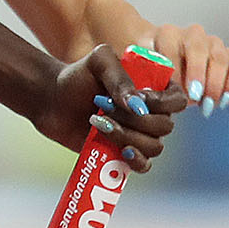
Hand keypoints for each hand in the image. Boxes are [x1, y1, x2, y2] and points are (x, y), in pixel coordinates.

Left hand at [46, 46, 176, 171]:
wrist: (51, 100)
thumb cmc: (77, 77)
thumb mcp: (99, 62)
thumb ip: (119, 76)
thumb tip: (137, 106)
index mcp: (152, 89)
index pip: (177, 101)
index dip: (162, 103)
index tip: (137, 97)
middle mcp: (150, 113)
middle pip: (165, 126)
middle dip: (134, 119)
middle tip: (103, 105)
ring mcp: (137, 135)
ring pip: (154, 147)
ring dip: (127, 137)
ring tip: (98, 122)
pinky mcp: (122, 155)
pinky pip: (144, 166)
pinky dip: (135, 161)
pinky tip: (120, 151)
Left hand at [130, 22, 228, 111]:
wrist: (164, 63)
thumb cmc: (150, 68)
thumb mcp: (139, 71)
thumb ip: (143, 78)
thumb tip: (149, 92)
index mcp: (167, 34)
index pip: (170, 44)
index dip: (172, 66)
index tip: (172, 87)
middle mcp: (192, 35)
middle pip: (199, 46)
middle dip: (197, 72)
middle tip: (194, 96)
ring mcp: (212, 44)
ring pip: (220, 56)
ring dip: (216, 82)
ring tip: (209, 105)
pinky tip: (225, 100)